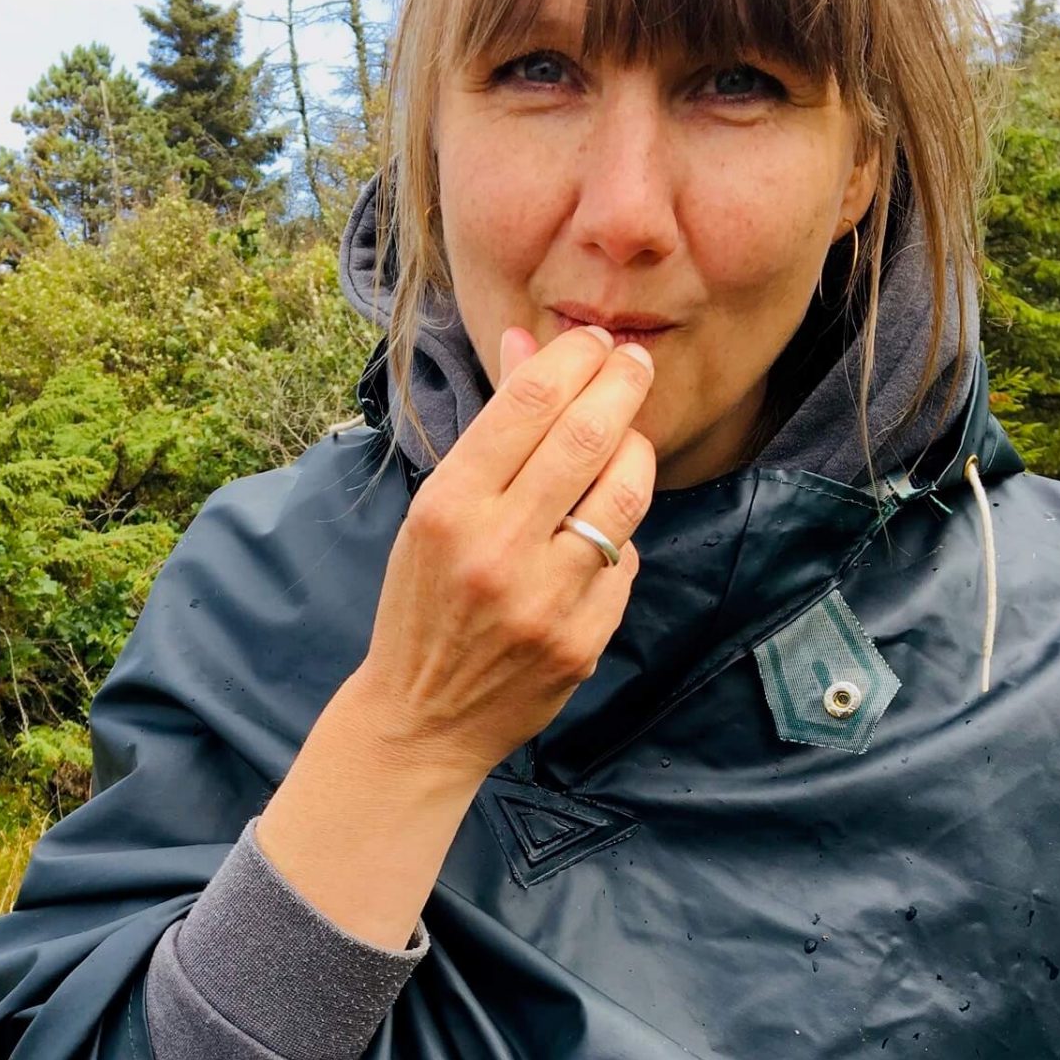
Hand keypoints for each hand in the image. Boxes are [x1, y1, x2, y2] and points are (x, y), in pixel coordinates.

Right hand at [351, 320, 656, 783]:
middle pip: (588, 437)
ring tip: (628, 439)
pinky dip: (617, 538)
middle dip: (622, 384)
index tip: (594, 342)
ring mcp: (545, 600)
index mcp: (449, 508)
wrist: (423, 718)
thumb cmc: (424, 602)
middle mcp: (497, 550)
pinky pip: (624, 562)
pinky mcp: (581, 641)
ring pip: (623, 497)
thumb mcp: (436, 511)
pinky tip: (596, 535)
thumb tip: (528, 341)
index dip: (575, 358)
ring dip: (636, 453)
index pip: (529, 404)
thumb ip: (491, 432)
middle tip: (634, 363)